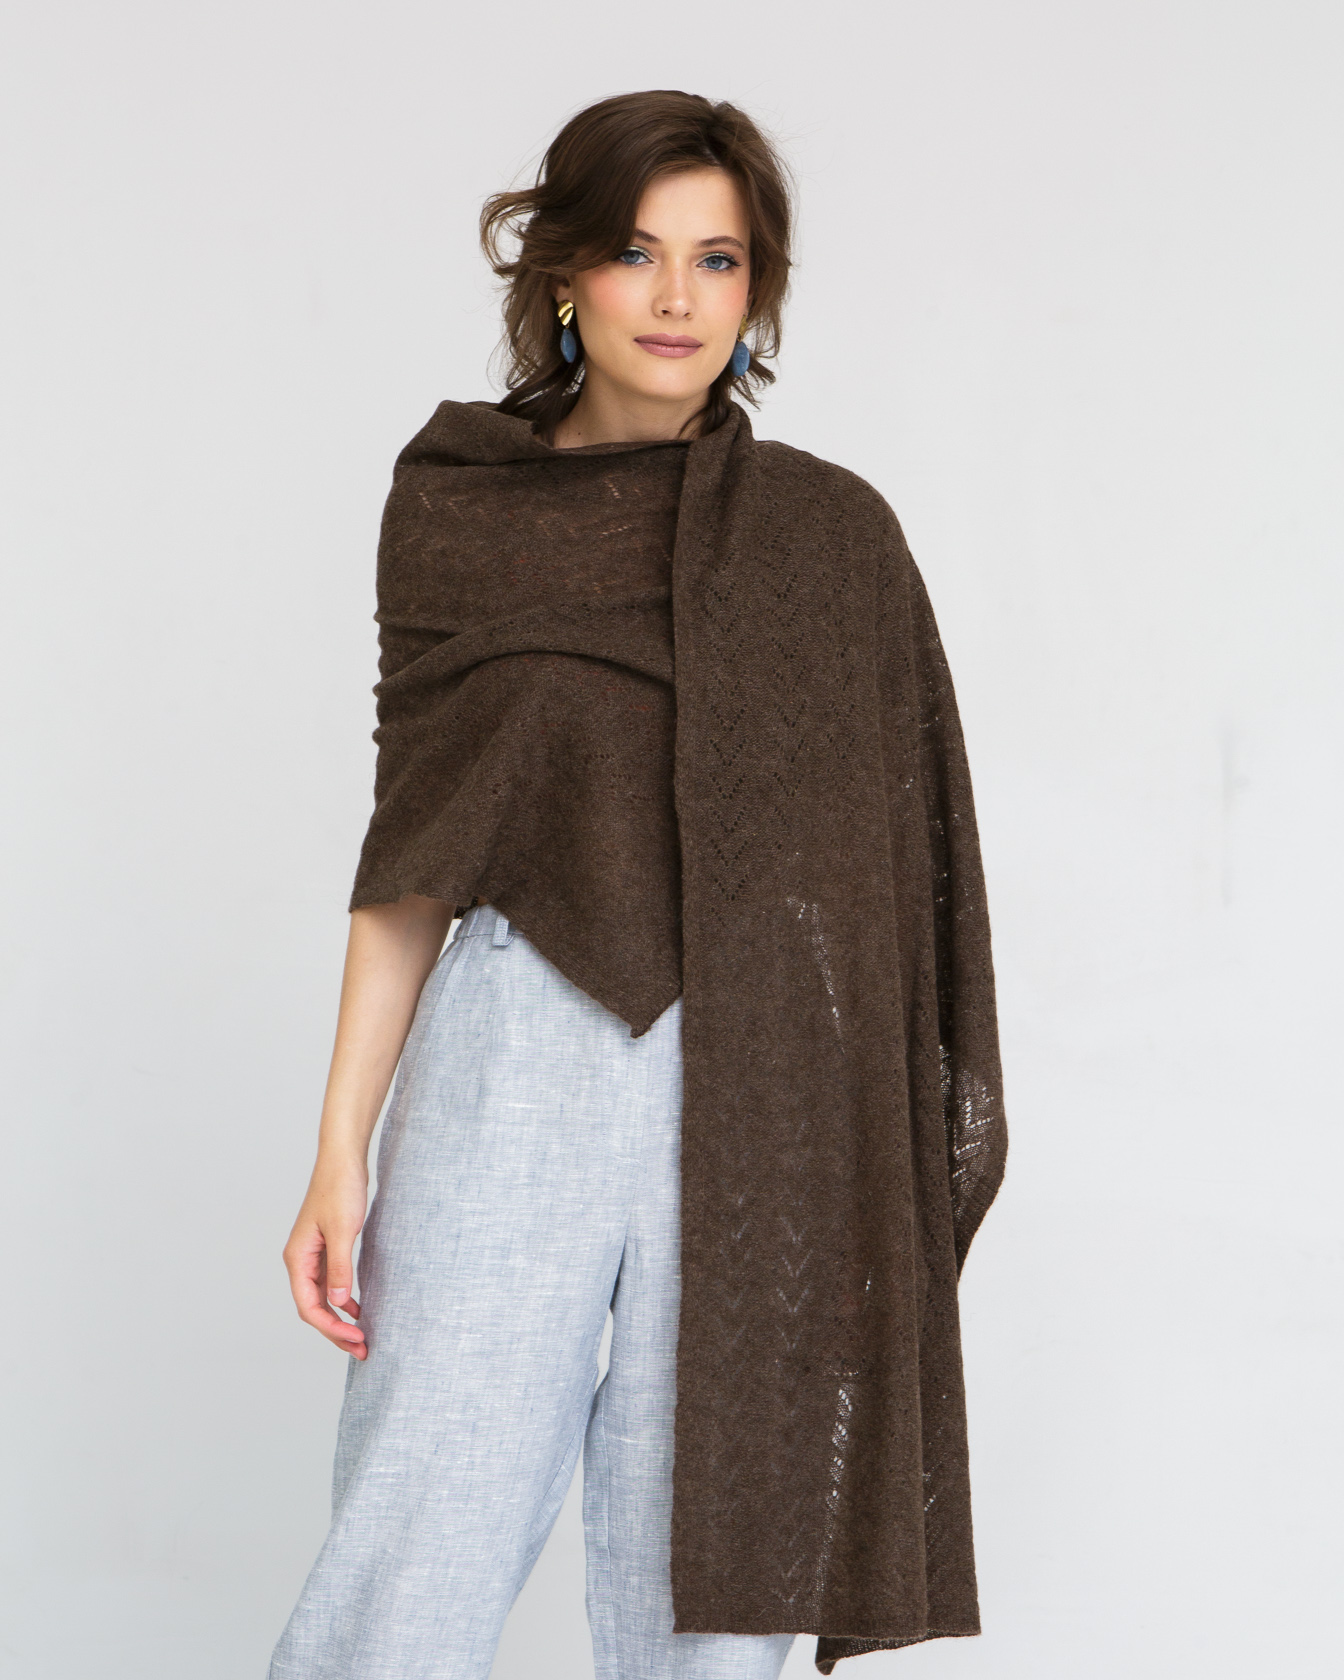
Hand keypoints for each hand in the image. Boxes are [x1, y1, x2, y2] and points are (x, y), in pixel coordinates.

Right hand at [283, 1162, 369, 1357]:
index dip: (330, 1328)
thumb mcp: (342, 1230)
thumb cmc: (339, 1188)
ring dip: (340, 1320)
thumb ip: (340, 1267)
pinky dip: (344, 1300)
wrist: (343, 1160)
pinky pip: (331, 1284)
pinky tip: (358, 1309)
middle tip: (362, 1349)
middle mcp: (301, 1260)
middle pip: (314, 1308)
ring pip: (323, 1298)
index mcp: (298, 1258)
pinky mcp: (327, 1248)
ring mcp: (313, 1255)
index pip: (308, 1306)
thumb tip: (340, 1303)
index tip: (355, 1339)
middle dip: (336, 1332)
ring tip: (361, 1338)